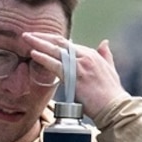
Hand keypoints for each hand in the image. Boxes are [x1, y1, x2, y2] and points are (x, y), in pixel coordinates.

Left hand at [10, 30, 125, 116]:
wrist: (115, 107)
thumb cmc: (111, 93)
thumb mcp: (110, 69)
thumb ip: (105, 55)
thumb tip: (105, 43)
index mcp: (92, 54)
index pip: (67, 43)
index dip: (52, 39)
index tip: (39, 38)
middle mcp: (86, 56)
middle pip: (60, 42)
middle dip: (42, 37)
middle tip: (27, 34)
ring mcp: (80, 65)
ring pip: (56, 50)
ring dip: (38, 43)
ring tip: (26, 39)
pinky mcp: (75, 75)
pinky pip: (55, 64)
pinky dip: (43, 58)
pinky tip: (33, 53)